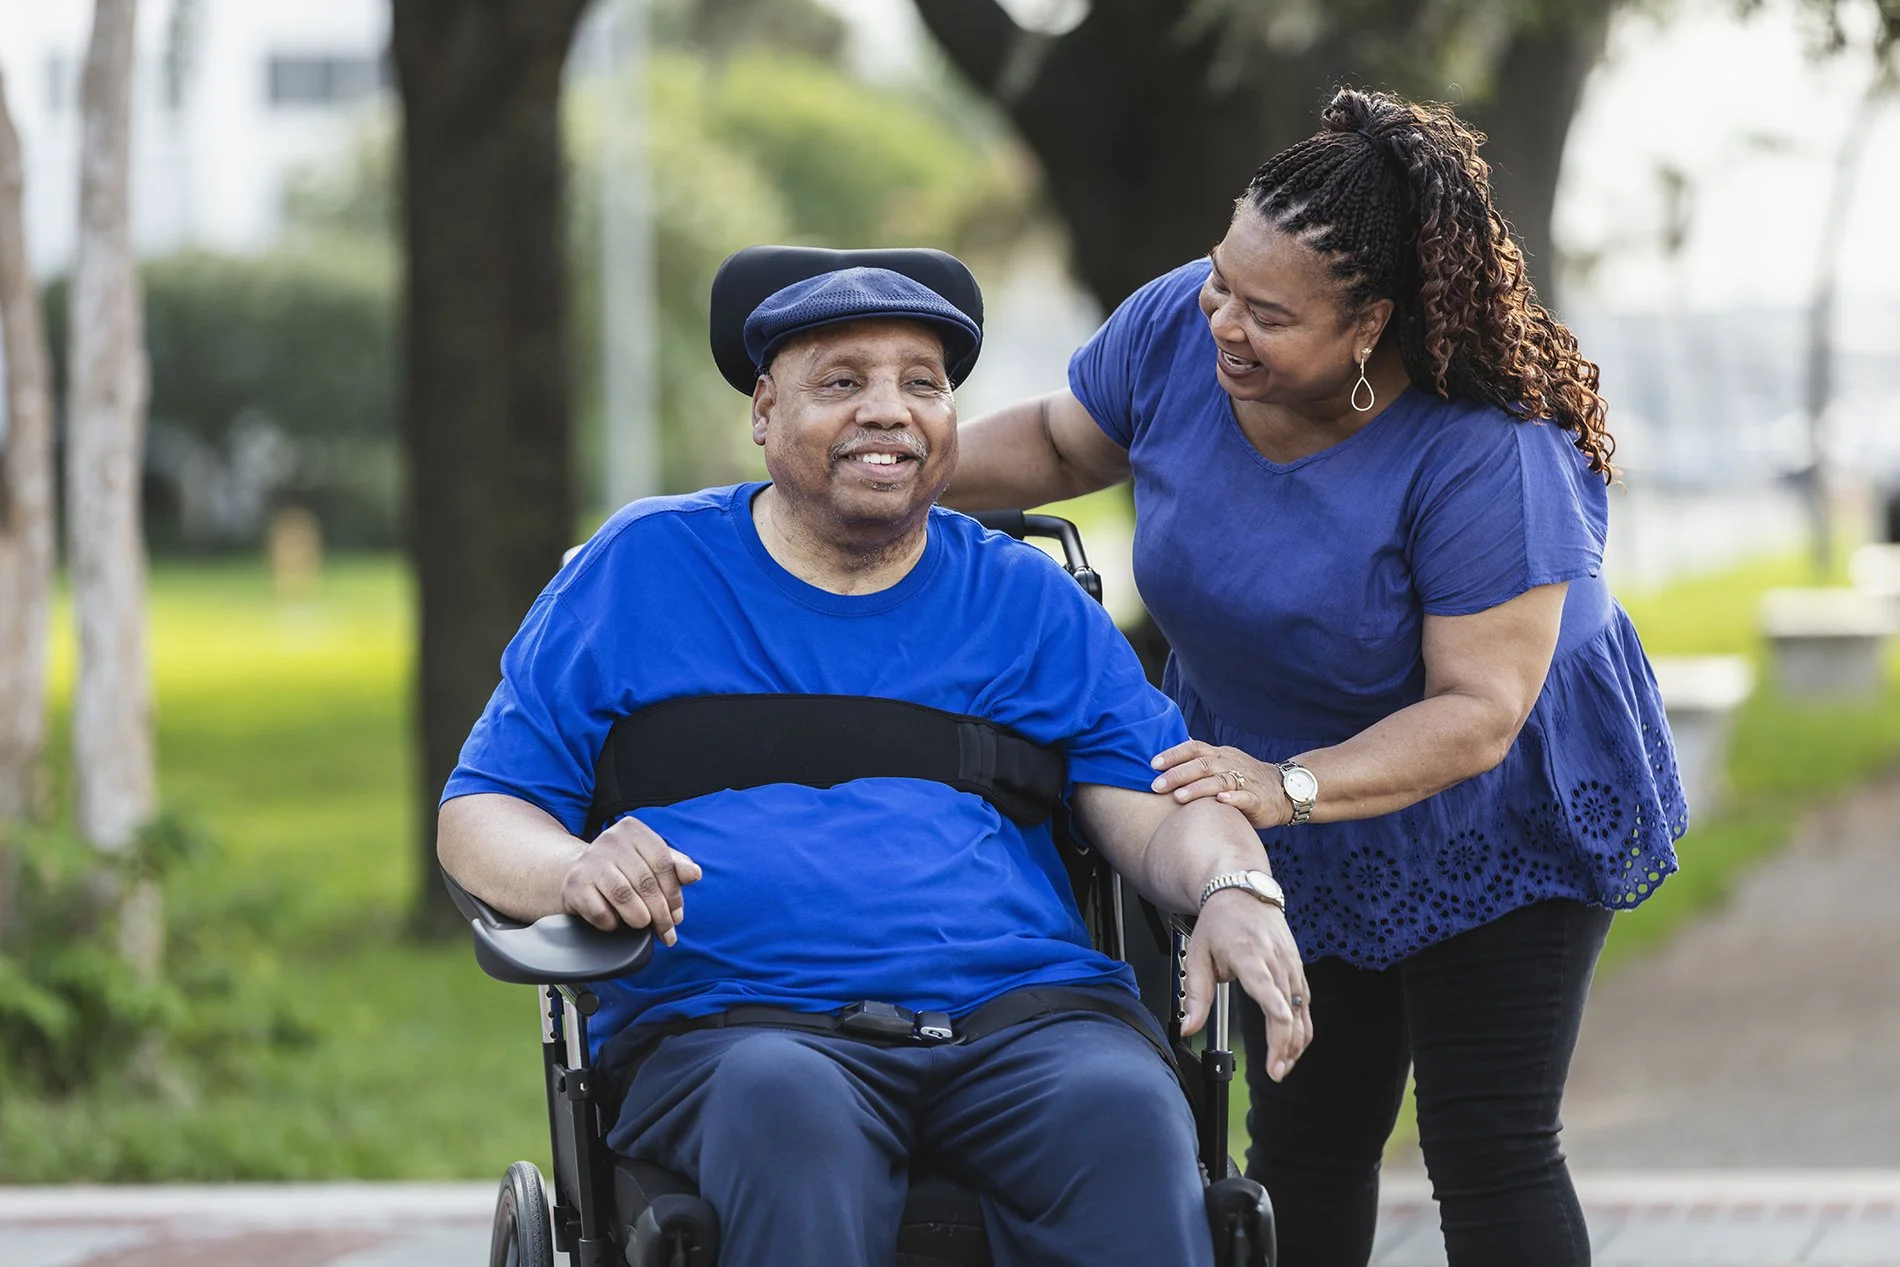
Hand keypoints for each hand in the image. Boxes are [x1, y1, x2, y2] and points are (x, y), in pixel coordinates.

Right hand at [560, 815, 702, 945]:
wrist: (579, 873)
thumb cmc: (624, 868)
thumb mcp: (652, 862)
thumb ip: (676, 867)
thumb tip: (694, 874)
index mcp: (633, 830)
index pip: (663, 863)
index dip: (674, 893)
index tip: (677, 916)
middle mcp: (610, 840)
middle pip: (646, 882)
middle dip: (661, 913)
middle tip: (667, 932)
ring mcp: (589, 861)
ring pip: (623, 895)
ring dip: (639, 918)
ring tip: (642, 924)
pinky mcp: (574, 884)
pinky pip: (599, 911)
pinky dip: (612, 923)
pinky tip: (614, 921)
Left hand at [1151, 741, 1288, 828]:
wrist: (1284, 790)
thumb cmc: (1244, 778)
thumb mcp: (1222, 764)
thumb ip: (1198, 762)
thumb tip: (1168, 758)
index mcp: (1220, 755)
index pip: (1194, 748)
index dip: (1174, 754)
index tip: (1153, 764)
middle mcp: (1230, 764)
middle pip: (1202, 764)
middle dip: (1177, 774)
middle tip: (1156, 786)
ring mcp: (1245, 780)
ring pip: (1220, 780)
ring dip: (1198, 788)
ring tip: (1179, 797)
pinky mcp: (1258, 799)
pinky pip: (1246, 796)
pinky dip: (1233, 798)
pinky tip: (1221, 801)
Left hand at [1180, 890, 1312, 1081]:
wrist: (1243, 892)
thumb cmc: (1220, 923)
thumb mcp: (1198, 954)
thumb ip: (1195, 995)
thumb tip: (1188, 1028)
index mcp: (1248, 954)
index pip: (1267, 985)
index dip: (1277, 1010)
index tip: (1281, 1031)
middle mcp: (1275, 960)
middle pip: (1288, 1008)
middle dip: (1284, 1044)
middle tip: (1275, 1072)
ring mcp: (1290, 965)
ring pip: (1302, 1011)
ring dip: (1295, 1042)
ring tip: (1282, 1067)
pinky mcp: (1298, 970)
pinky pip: (1306, 1005)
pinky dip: (1302, 1029)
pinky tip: (1293, 1048)